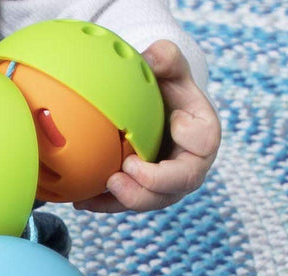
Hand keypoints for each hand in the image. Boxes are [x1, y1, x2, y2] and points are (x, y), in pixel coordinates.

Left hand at [74, 39, 220, 212]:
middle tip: (127, 168)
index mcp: (203, 137)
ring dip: (127, 197)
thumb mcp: (171, 69)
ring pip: (151, 201)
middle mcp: (189, 169)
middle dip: (153, 182)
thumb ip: (167, 59)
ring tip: (105, 184)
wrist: (156, 115)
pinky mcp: (143, 196)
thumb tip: (150, 58)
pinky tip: (82, 201)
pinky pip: (125, 205)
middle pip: (178, 184)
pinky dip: (103, 204)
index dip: (191, 136)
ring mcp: (166, 188)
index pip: (205, 142)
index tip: (175, 122)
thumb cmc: (167, 91)